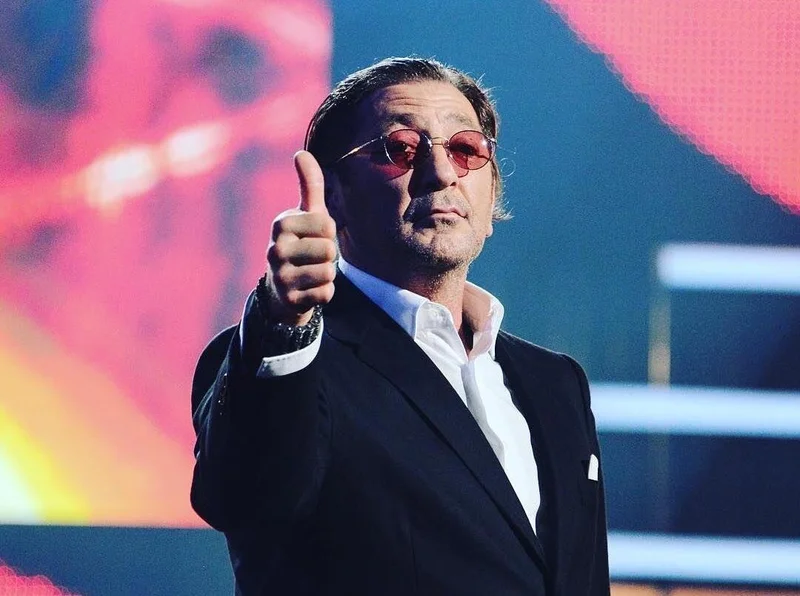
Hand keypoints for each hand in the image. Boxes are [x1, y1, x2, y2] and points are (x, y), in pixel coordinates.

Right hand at [264, 151, 336, 324]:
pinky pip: (326, 294)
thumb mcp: (306, 214)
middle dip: (328, 256)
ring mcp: (280, 276)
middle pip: (329, 250)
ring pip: (329, 272)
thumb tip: (301, 153)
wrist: (281, 289)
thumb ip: (309, 184)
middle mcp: (275, 249)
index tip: (313, 237)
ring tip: (310, 273)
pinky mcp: (289, 300)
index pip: (328, 225)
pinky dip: (324, 293)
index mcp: (281, 224)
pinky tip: (308, 290)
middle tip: (312, 258)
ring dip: (327, 275)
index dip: (328, 233)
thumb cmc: (300, 243)